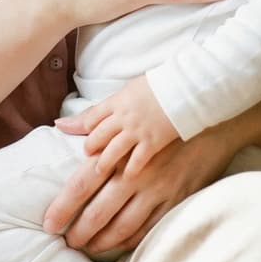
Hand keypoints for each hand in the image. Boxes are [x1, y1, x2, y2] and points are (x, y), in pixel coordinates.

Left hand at [42, 120, 243, 252]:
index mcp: (120, 155)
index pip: (81, 185)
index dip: (63, 207)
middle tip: (66, 242)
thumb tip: (60, 125)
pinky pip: (150, 228)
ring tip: (88, 247)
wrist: (212, 119)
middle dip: (79, 232)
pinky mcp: (178, 201)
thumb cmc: (163, 113)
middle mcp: (136, 176)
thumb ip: (92, 121)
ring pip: (124, 226)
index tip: (48, 223)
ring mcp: (159, 192)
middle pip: (99, 212)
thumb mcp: (126, 113)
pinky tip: (120, 244)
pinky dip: (132, 240)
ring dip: (103, 240)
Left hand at [56, 76, 177, 178]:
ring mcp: (137, 131)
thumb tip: (102, 105)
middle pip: (99, 135)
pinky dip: (130, 169)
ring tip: (98, 170)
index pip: (92, 117)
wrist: (183, 88)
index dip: (81, 127)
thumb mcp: (131, 87)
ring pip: (113, 150)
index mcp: (117, 101)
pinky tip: (127, 176)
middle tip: (87, 153)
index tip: (77, 134)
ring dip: (103, 162)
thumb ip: (115, 101)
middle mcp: (123, 117)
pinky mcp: (153, 142)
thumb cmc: (159, 85)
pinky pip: (137, 160)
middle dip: (90, 146)